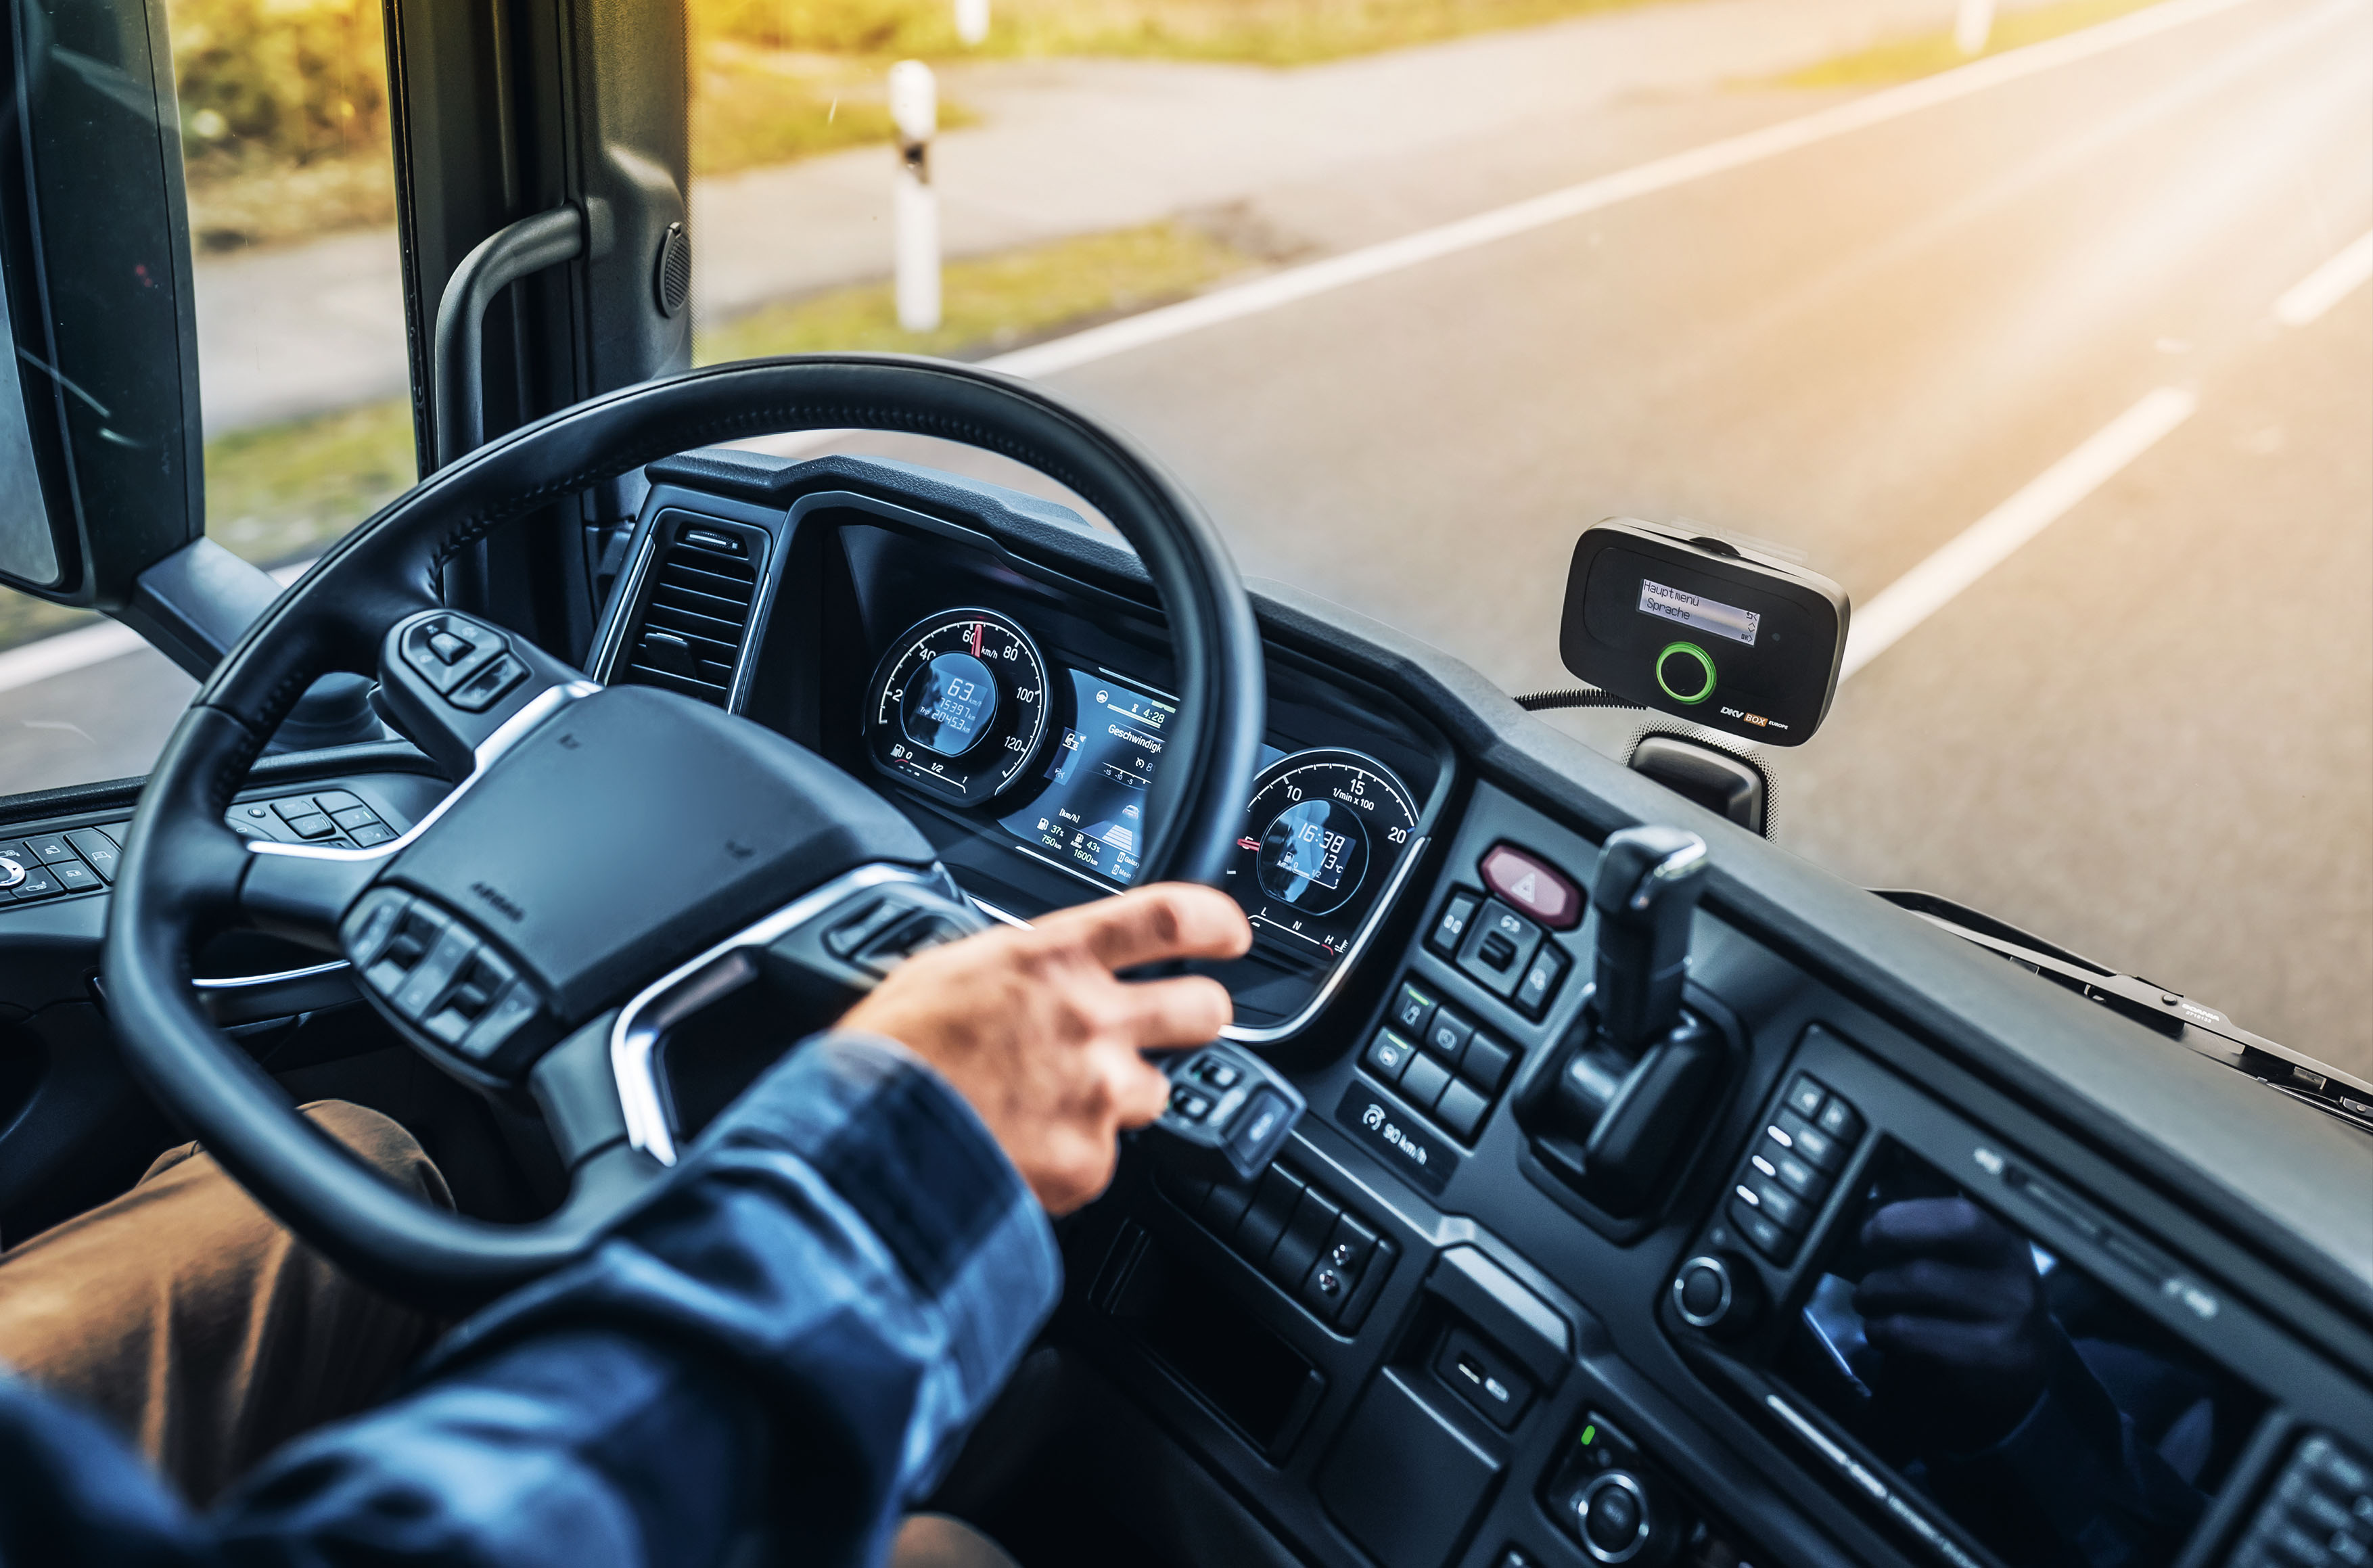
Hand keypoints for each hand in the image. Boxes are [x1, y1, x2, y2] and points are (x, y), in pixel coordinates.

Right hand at [838, 883, 1251, 1214]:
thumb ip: (1011, 965)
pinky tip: (1022, 1151)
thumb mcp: (943, 971)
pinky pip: (1103, 1159)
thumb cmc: (885, 1057)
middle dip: (1199, 1015)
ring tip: (1054, 1106)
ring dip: (1120, 1098)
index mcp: (1051, 958)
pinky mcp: (1089, 1162)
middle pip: (1202, 1009)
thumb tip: (1027, 967)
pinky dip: (1071, 1159)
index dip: (1216, 923)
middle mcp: (1090, 1020)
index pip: (1168, 919)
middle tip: (1175, 1025)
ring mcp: (1097, 1095)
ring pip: (1155, 1093)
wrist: (864, 1146)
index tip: (1230, 934)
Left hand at [1853, 1196, 2052, 1448]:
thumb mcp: (1974, 1257)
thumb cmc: (1980, 1298)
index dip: (1905, 1221)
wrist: (2022, 1365)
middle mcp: (2015, 1285)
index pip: (1960, 1220)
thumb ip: (1934, 1231)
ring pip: (1910, 1315)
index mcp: (2006, 1243)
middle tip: (1865, 1282)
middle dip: (1877, 1281)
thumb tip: (1874, 1216)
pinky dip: (1883, 1333)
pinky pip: (1912, 1342)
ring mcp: (2006, 1329)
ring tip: (1870, 1306)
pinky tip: (1884, 1332)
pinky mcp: (1987, 1366)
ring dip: (1874, 1305)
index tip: (1872, 1232)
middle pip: (1924, 1275)